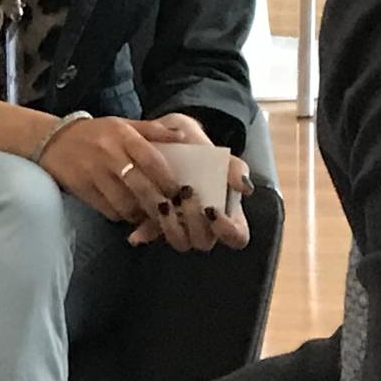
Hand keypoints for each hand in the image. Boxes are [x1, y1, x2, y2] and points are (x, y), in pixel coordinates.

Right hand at [35, 115, 179, 225]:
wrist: (52, 139)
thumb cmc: (95, 133)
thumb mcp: (122, 124)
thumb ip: (153, 130)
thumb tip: (183, 137)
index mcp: (123, 136)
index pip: (152, 160)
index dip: (168, 180)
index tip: (180, 193)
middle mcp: (109, 154)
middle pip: (141, 186)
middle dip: (158, 204)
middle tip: (169, 212)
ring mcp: (93, 172)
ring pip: (125, 202)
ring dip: (140, 213)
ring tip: (148, 215)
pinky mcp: (81, 187)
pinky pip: (107, 209)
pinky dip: (120, 215)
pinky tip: (126, 213)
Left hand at [126, 116, 253, 251]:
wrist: (162, 138)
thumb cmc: (194, 146)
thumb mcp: (213, 149)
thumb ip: (233, 166)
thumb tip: (245, 187)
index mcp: (225, 210)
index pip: (236, 236)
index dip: (228, 231)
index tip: (213, 210)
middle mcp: (204, 222)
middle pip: (204, 241)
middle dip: (195, 222)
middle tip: (185, 196)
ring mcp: (180, 223)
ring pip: (180, 242)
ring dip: (171, 228)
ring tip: (163, 204)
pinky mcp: (156, 221)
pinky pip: (151, 235)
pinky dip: (144, 235)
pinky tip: (136, 234)